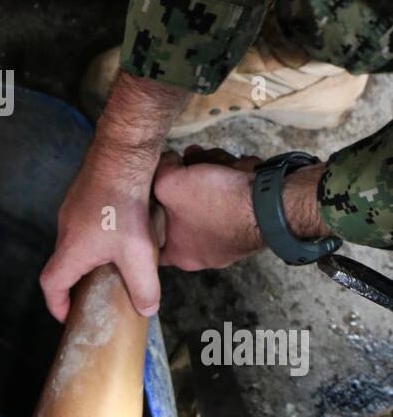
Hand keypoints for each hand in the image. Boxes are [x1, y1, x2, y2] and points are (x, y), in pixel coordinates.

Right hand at [40, 140, 162, 321]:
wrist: (121, 156)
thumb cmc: (125, 204)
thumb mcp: (139, 253)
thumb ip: (144, 286)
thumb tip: (146, 310)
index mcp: (71, 249)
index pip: (50, 284)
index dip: (57, 304)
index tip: (69, 315)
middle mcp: (65, 229)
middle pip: (62, 264)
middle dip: (76, 282)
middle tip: (97, 293)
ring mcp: (72, 210)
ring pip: (74, 243)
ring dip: (89, 258)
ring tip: (114, 265)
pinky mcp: (83, 195)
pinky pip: (85, 223)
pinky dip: (97, 236)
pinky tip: (121, 233)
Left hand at [153, 145, 262, 270]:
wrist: (270, 203)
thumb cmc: (215, 202)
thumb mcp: (169, 182)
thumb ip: (158, 172)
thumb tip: (166, 162)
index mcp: (181, 254)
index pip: (151, 241)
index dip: (146, 214)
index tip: (148, 194)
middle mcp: (205, 253)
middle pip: (181, 211)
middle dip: (186, 180)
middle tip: (189, 163)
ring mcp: (229, 240)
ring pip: (208, 199)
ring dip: (211, 175)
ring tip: (217, 163)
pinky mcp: (249, 224)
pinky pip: (231, 198)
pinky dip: (232, 179)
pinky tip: (234, 167)